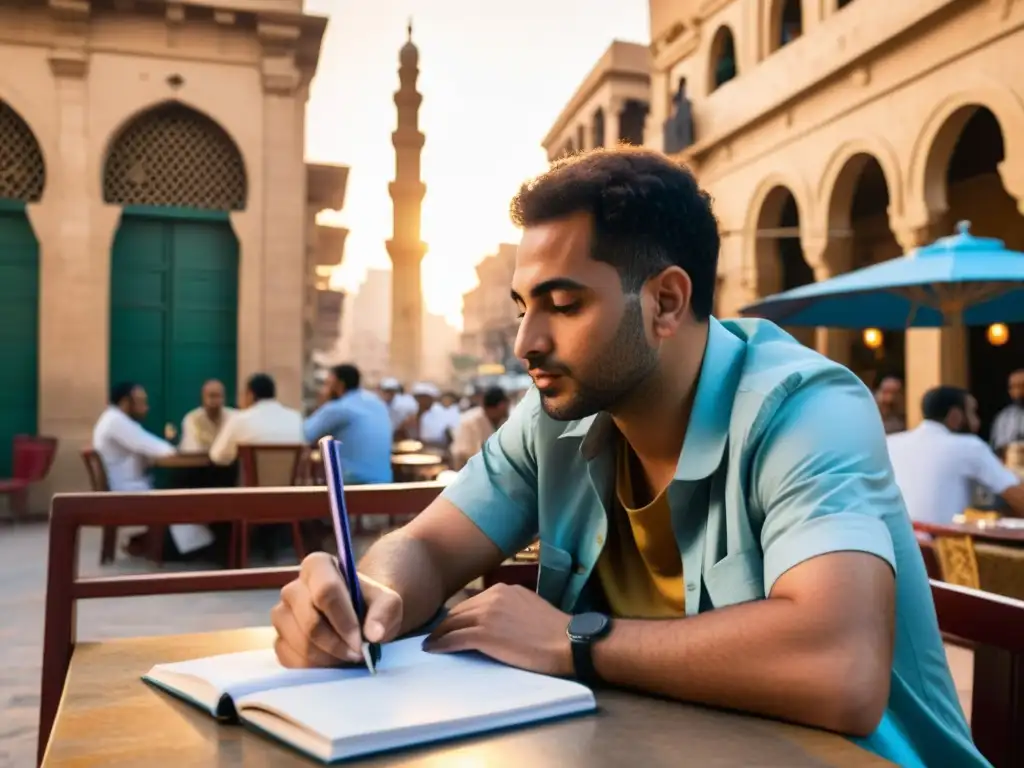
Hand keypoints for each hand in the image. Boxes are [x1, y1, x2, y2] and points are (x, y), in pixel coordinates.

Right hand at [271, 552, 403, 667]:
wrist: (357, 621)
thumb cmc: (370, 606)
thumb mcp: (388, 603)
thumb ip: (385, 612)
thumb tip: (373, 633)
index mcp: (318, 566)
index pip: (326, 591)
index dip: (344, 620)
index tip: (361, 640)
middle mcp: (293, 588)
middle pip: (310, 621)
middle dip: (337, 644)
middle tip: (357, 654)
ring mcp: (281, 614)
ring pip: (300, 643)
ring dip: (328, 658)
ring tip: (347, 657)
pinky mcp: (278, 639)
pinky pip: (290, 659)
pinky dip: (314, 667)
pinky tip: (332, 662)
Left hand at [423, 584, 571, 676]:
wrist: (567, 642)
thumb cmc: (554, 631)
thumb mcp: (528, 607)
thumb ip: (508, 608)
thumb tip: (495, 620)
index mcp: (503, 589)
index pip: (472, 602)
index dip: (458, 615)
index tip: (449, 625)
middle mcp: (492, 597)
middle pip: (458, 611)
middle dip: (444, 624)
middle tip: (433, 636)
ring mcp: (487, 615)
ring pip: (453, 624)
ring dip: (438, 635)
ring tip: (429, 644)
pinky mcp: (484, 635)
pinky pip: (455, 639)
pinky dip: (441, 645)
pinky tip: (433, 650)